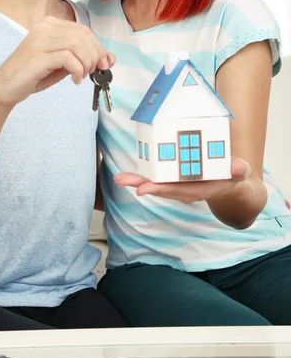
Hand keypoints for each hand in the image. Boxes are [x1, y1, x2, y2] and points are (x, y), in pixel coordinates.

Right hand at [0, 16, 113, 108]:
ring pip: (77, 44)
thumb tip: (109, 58)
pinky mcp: (37, 55)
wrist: (5, 87)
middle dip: (94, 55)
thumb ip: (82, 57)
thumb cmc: (33, 74)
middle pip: (82, 35)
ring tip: (81, 76)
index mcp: (49, 25)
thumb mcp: (62, 64)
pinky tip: (74, 80)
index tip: (104, 63)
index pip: (83, 30)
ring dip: (86, 63)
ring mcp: (39, 40)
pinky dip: (77, 70)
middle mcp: (43, 27)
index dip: (98, 47)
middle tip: (93, 72)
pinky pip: (68, 58)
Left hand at [114, 157, 250, 203]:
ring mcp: (178, 183)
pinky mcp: (174, 176)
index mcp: (199, 189)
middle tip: (121, 180)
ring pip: (155, 183)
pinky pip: (157, 175)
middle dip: (141, 185)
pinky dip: (143, 174)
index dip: (161, 189)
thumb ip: (239, 170)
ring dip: (137, 180)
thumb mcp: (239, 172)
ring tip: (119, 178)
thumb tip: (238, 167)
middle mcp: (185, 189)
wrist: (229, 180)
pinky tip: (127, 174)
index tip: (144, 189)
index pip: (177, 190)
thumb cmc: (233, 174)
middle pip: (161, 188)